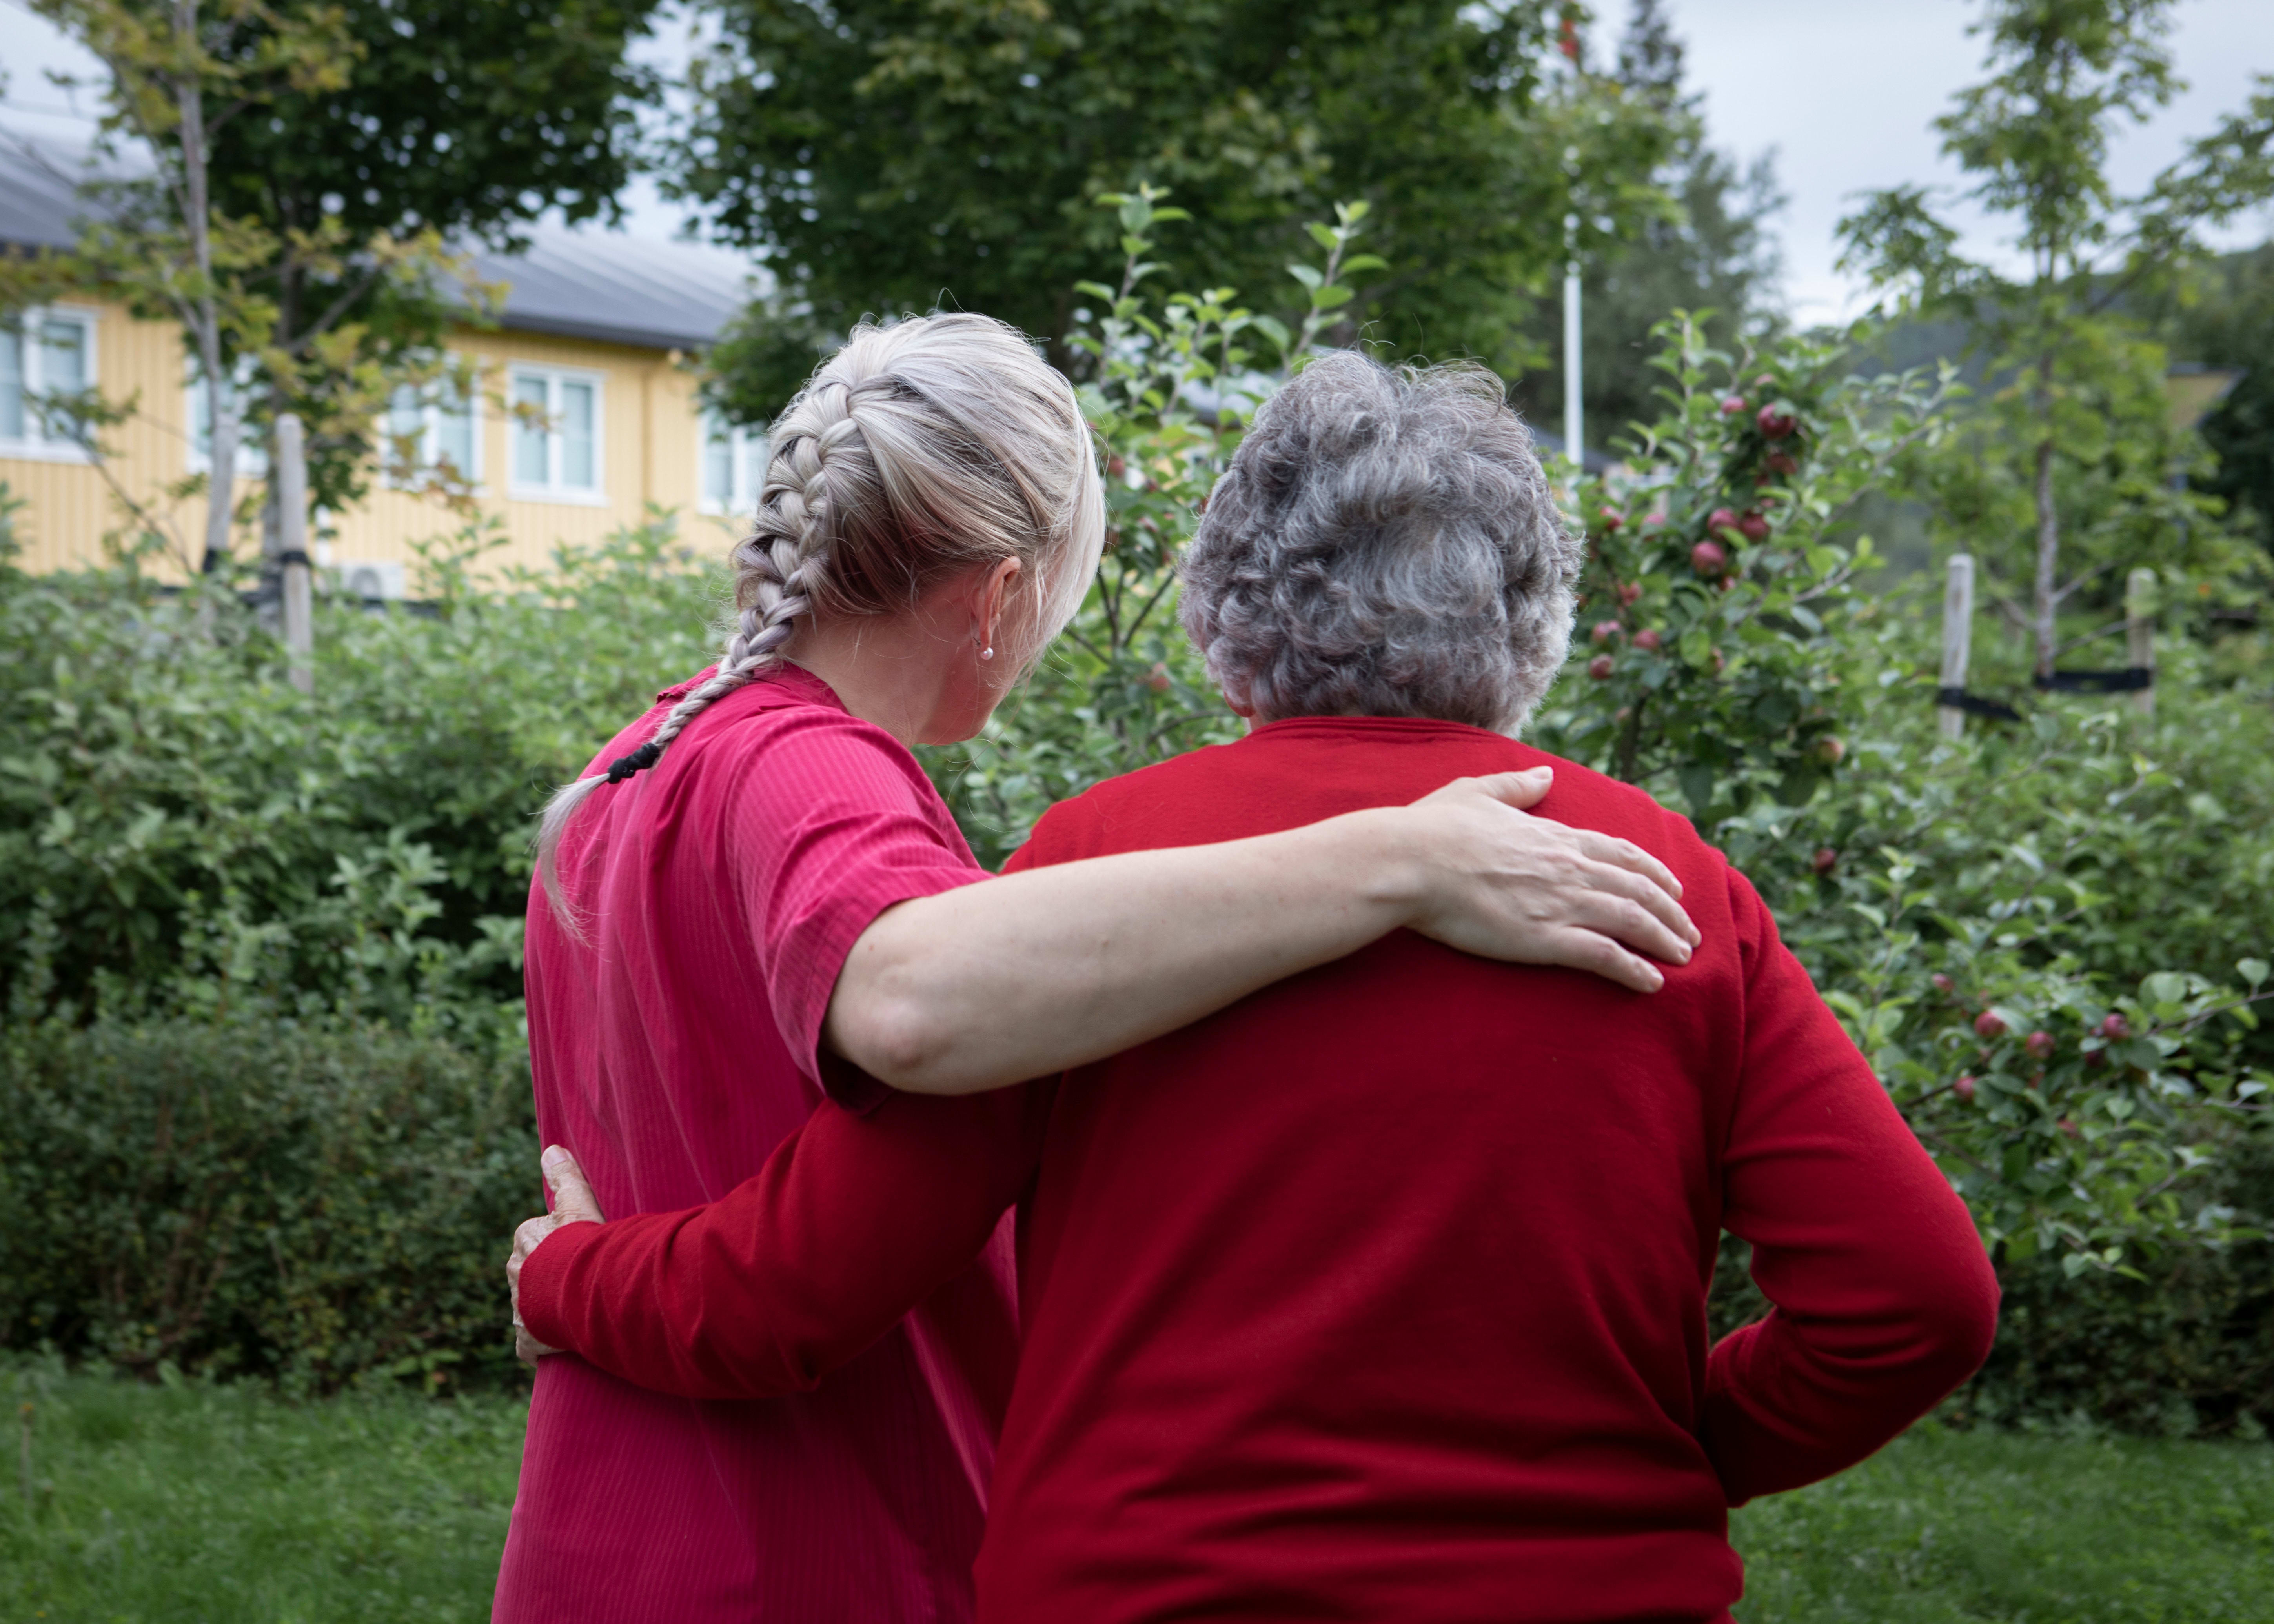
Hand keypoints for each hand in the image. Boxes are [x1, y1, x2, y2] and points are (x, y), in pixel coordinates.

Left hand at [509, 1145, 604, 1366]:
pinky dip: (543, 1345)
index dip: (562, 1246)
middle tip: (581, 1281)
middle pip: (533, 1275)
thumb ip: (565, 1177)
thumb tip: (551, 1149)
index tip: (581, 1251)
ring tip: (578, 1312)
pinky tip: (563, 1345)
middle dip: (550, 1279)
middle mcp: (515, 1274)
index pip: (538, 1242)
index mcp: (524, 1241)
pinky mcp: (526, 1340)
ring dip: (549, 1311)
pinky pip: (531, 1344)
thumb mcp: (578, 1203)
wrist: (583, 1288)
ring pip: (532, 1308)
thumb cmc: (582, 1244)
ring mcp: (519, 1309)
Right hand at [1402, 767, 1699, 993]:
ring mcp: (1560, 903)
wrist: (1410, 861)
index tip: (1674, 887)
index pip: (1620, 852)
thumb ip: (1516, 786)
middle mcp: (1568, 868)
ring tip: (1683, 957)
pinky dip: (1635, 970)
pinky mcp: (1545, 939)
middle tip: (1690, 932)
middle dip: (1671, 912)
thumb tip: (1544, 775)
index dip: (1653, 871)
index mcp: (1553, 836)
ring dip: (1664, 940)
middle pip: (1639, 889)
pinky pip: (1605, 956)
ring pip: (1633, 921)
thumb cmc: (1433, 829)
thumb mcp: (1476, 792)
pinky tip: (1652, 983)